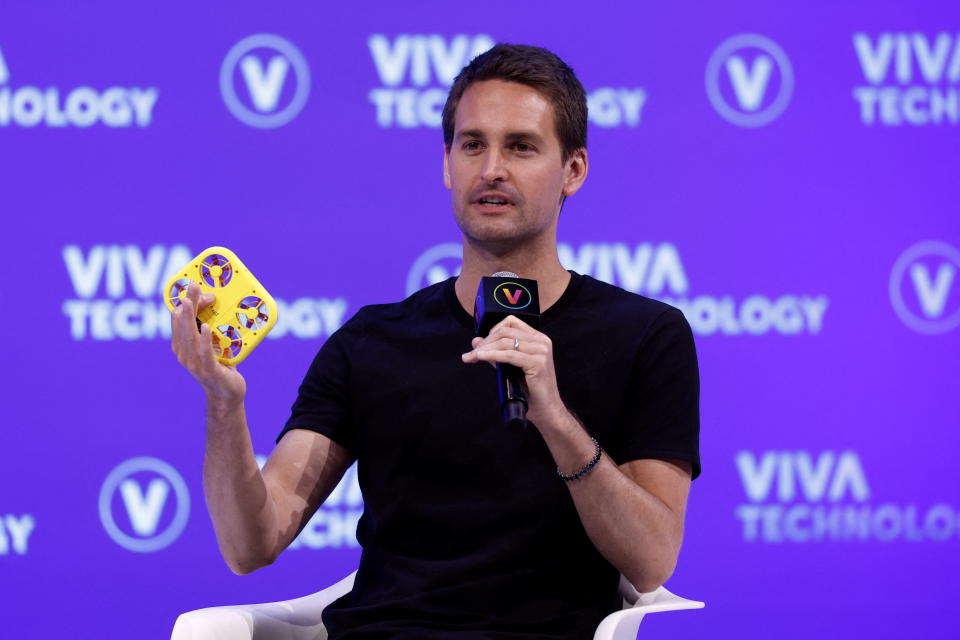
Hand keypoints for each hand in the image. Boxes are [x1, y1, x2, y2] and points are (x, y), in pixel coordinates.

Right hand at [171, 283, 245, 404]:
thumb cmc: (220, 366)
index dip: (186, 303)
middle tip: (192, 286)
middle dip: (186, 304)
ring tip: (189, 302)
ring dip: (189, 317)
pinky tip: (206, 327)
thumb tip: (215, 302)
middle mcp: (183, 353)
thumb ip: (210, 327)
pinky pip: (204, 352)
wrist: (227, 393)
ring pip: (188, 336)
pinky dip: (204, 339)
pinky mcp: (208, 370)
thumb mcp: (212, 344)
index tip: (197, 289)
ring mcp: (194, 362)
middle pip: (181, 324)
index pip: (177, 320)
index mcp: (182, 345)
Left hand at [461, 315, 565, 427]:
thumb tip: (476, 341)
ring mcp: (541, 351)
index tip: (480, 344)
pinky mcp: (538, 362)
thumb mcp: (511, 367)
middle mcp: (541, 341)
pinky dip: (492, 355)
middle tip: (471, 353)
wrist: (545, 409)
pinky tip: (480, 357)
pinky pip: (508, 355)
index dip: (492, 330)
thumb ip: (496, 352)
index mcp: (538, 338)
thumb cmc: (530, 390)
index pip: (511, 322)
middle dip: (485, 341)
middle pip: (505, 331)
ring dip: (485, 349)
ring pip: (505, 342)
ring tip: (472, 357)